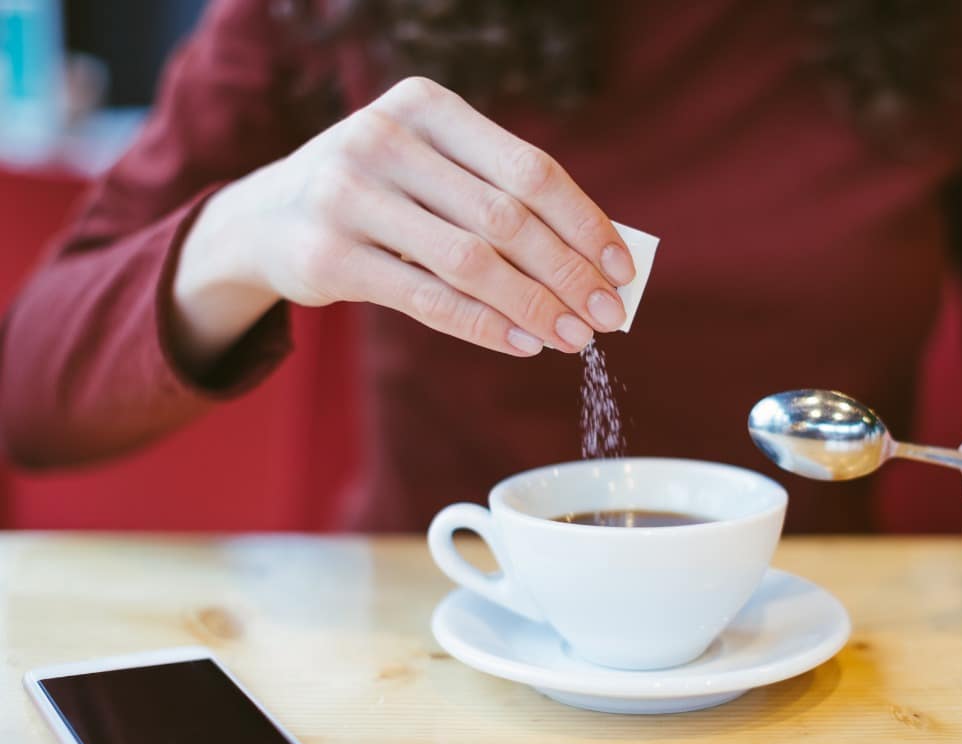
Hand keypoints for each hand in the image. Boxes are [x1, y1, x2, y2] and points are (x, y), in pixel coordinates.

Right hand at [175, 77, 634, 366]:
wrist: (263, 216)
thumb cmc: (379, 193)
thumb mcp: (431, 168)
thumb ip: (500, 197)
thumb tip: (595, 261)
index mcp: (426, 105)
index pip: (530, 169)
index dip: (585, 223)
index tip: (621, 270)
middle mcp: (383, 139)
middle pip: (506, 218)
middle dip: (568, 274)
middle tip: (607, 317)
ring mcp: (348, 195)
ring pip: (471, 262)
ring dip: (534, 307)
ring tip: (572, 338)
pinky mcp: (327, 256)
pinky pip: (428, 300)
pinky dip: (485, 327)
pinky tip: (523, 343)